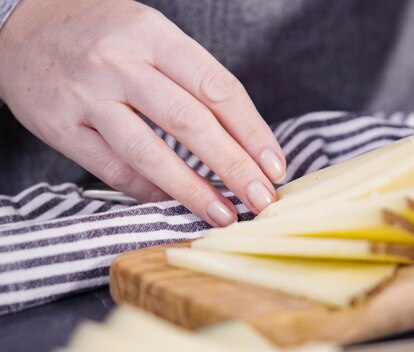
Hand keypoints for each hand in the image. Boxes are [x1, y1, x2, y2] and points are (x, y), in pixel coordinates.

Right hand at [0, 0, 286, 226]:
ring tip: (224, 214)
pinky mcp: (60, 127)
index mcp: (154, 35)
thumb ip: (192, 78)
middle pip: (190, 123)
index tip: (274, 165)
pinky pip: (113, 169)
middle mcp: (120, 64)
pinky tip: (172, 202)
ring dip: (193, 190)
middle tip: (261, 199)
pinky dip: (148, 191)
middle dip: (233, 167)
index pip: (217, 88)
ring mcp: (87, 97)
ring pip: (150, 153)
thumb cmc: (103, 31)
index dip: (252, 131)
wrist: (22, 21)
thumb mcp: (152, 34)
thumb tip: (242, 138)